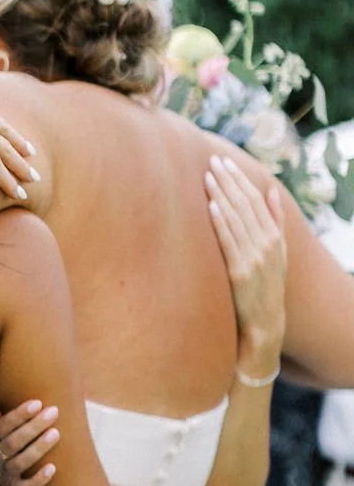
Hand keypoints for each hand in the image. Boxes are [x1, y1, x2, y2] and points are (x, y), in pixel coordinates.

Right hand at [0, 400, 59, 485]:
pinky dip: (38, 480)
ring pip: (20, 463)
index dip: (19, 415)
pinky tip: (53, 468)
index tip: (38, 403)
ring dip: (38, 448)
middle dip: (34, 426)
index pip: (1, 427)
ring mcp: (2, 476)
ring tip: (56, 433)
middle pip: (13, 443)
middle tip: (53, 412)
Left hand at [206, 154, 286, 370]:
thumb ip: (276, 221)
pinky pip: (229, 241)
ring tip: (207, 176)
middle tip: (212, 161)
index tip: (224, 162)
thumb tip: (271, 191)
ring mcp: (254, 257)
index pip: (254, 200)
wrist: (265, 324)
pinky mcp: (240, 272)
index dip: (239, 179)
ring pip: (235, 219)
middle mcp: (266, 244)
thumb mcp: (278, 253)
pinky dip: (221, 221)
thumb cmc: (266, 287)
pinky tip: (211, 205)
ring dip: (221, 195)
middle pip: (244, 204)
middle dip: (228, 180)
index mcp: (274, 237)